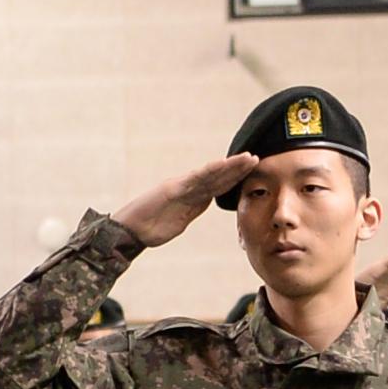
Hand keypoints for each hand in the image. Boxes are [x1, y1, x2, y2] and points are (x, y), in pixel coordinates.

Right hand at [114, 154, 254, 246]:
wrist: (131, 230)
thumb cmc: (152, 227)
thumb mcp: (180, 220)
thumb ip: (193, 209)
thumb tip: (207, 202)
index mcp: (192, 196)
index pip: (219, 185)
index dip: (235, 178)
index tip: (252, 171)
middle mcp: (188, 187)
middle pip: (218, 177)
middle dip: (237, 168)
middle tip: (256, 158)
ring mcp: (181, 187)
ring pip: (210, 174)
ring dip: (229, 166)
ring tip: (247, 158)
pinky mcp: (172, 189)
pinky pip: (193, 180)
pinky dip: (208, 172)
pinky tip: (222, 165)